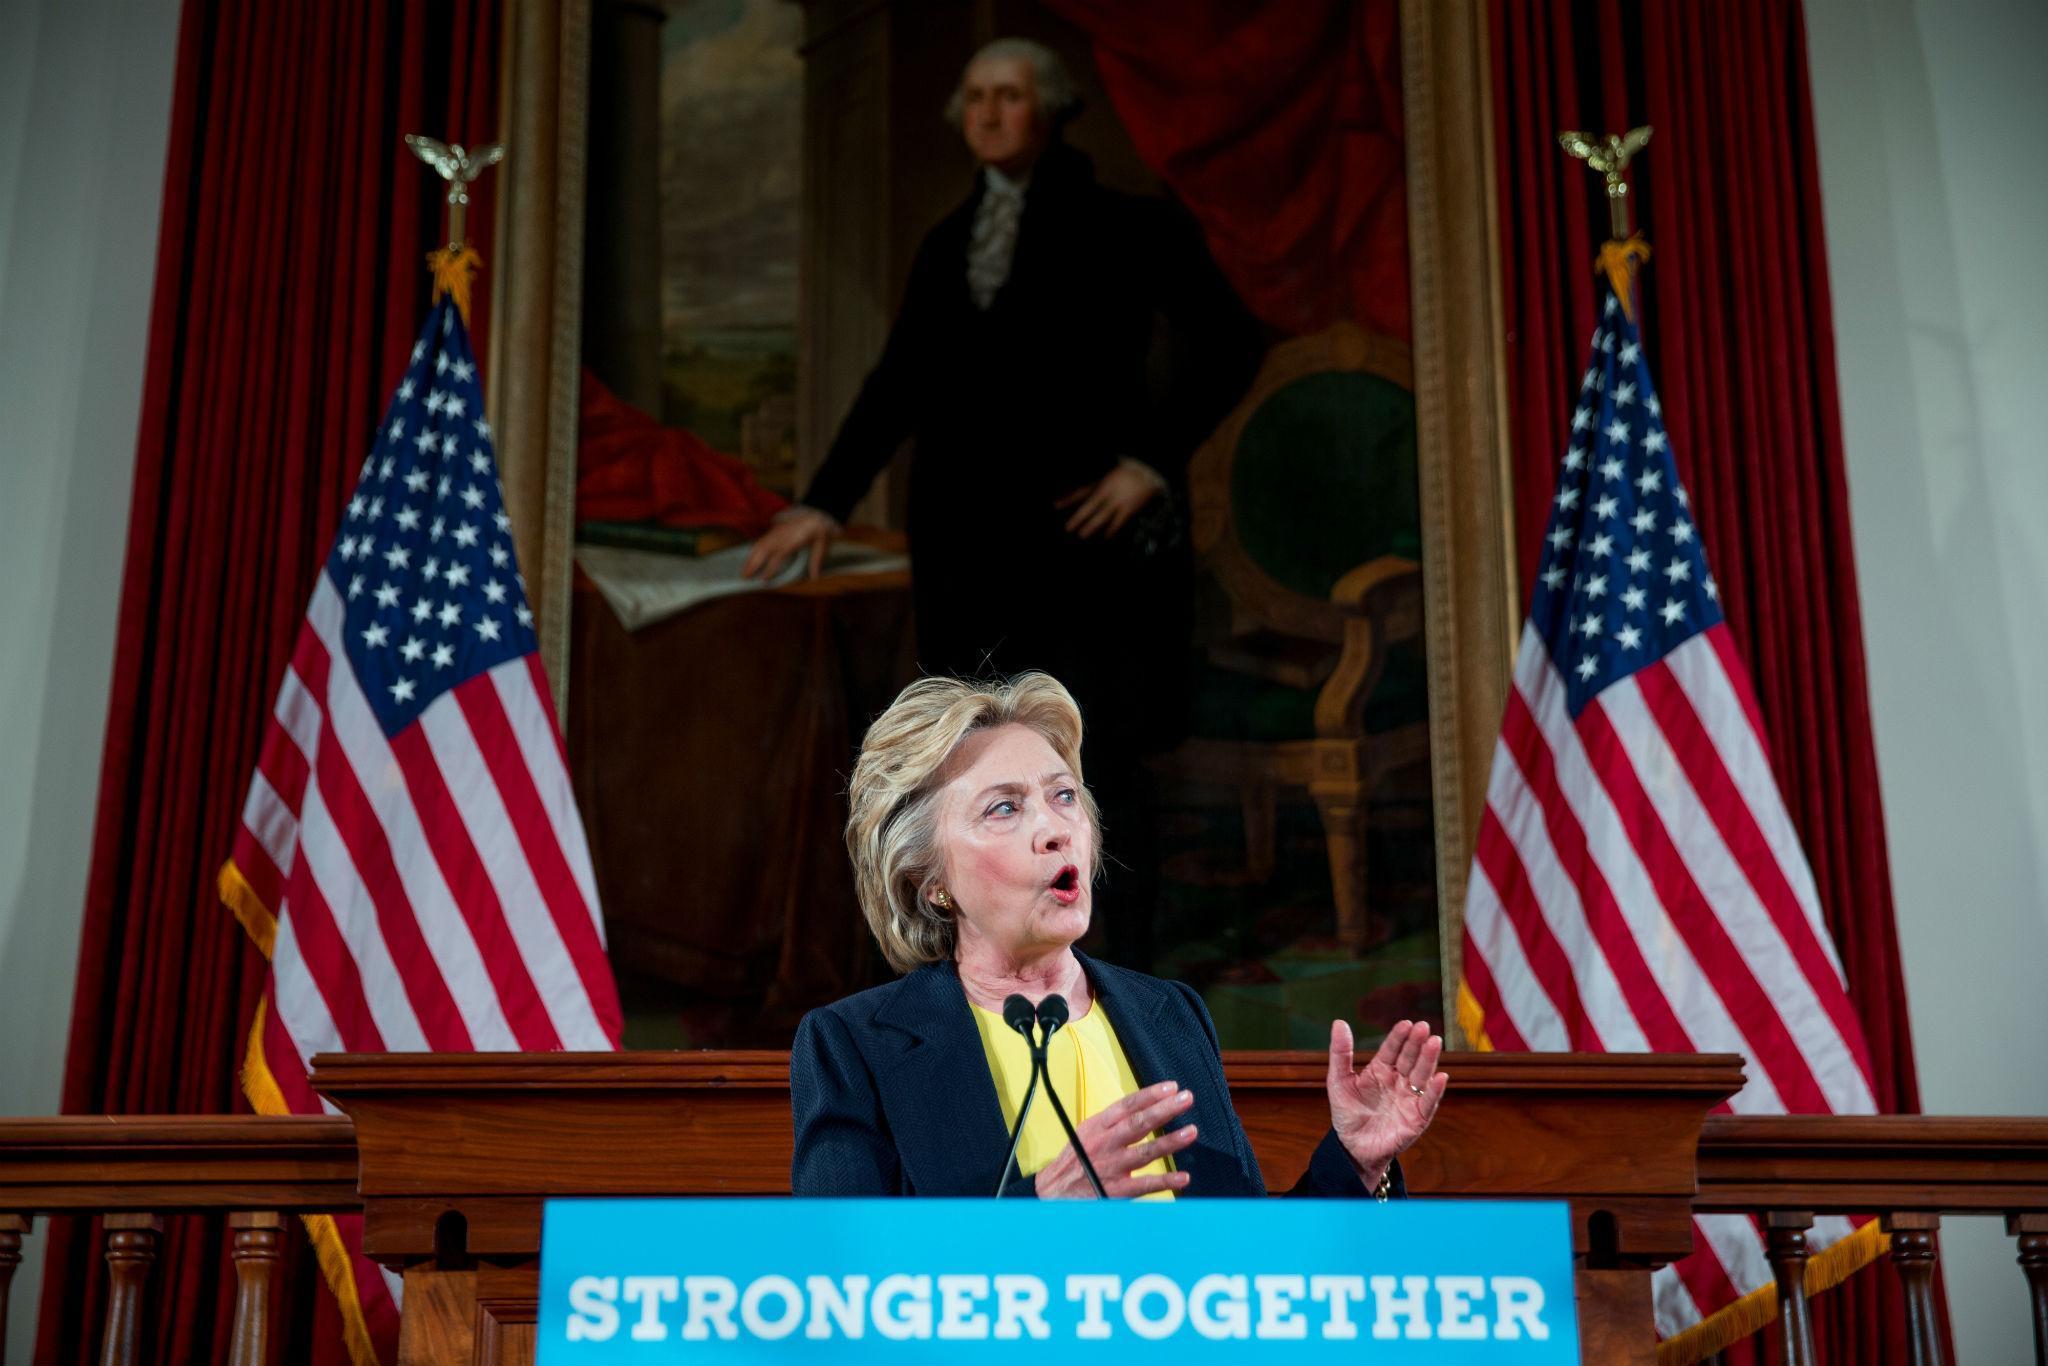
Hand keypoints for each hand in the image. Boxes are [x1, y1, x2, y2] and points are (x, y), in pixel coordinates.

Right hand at [740, 507, 837, 580]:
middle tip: (745, 577)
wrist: (817, 511)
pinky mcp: (775, 529)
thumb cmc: (820, 529)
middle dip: (753, 563)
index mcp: (795, 538)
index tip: (764, 579)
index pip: (779, 555)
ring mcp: (777, 531)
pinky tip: (749, 559)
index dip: (770, 568)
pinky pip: (761, 540)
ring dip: (750, 558)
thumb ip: (816, 561)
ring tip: (743, 571)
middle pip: (764, 549)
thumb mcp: (822, 544)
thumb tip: (814, 578)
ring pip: (760, 544)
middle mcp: (783, 534)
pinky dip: (753, 550)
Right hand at [1034, 1080, 1197, 1198]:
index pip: (1126, 1105)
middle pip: (1138, 1123)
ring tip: (1191, 1131)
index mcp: (1097, 1126)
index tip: (1171, 1087)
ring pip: (1144, 1152)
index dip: (1150, 1095)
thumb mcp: (1086, 1132)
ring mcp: (1111, 1167)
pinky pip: (1144, 1185)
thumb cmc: (1074, 1160)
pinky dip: (1164, 1182)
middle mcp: (1104, 1143)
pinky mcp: (1115, 1190)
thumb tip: (1142, 1107)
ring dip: (1169, 1142)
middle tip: (1186, 1098)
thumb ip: (1112, 1122)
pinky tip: (1183, 1178)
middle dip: (1164, 1110)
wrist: (1051, 1192)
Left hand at [1055, 459, 1164, 539]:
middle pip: (1089, 506)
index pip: (1081, 492)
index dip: (1068, 499)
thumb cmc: (1126, 475)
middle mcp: (1108, 492)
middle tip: (1068, 528)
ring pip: (1102, 515)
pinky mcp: (1129, 508)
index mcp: (1102, 483)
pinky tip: (1107, 537)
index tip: (1056, 505)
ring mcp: (1118, 501)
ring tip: (1082, 534)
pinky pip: (1118, 521)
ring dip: (1091, 525)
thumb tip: (1082, 498)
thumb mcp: (1108, 478)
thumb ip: (1096, 487)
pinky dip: (1112, 529)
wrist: (1148, 472)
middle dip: (1078, 518)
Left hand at [1326, 1019, 1446, 1187]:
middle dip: (1416, 1043)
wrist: (1352, 1148)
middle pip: (1410, 1058)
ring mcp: (1409, 1098)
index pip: (1392, 1049)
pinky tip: (1441, 1077)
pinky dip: (1435, 1091)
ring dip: (1429, 1060)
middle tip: (1423, 1027)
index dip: (1398, 1037)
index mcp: (1381, 1070)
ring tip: (1434, 1042)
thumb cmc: (1347, 1114)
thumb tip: (1339, 1022)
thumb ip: (1340, 1053)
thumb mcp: (1338, 1081)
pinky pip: (1428, 1102)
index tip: (1406, 1023)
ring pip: (1422, 1075)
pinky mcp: (1417, 1118)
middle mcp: (1398, 1081)